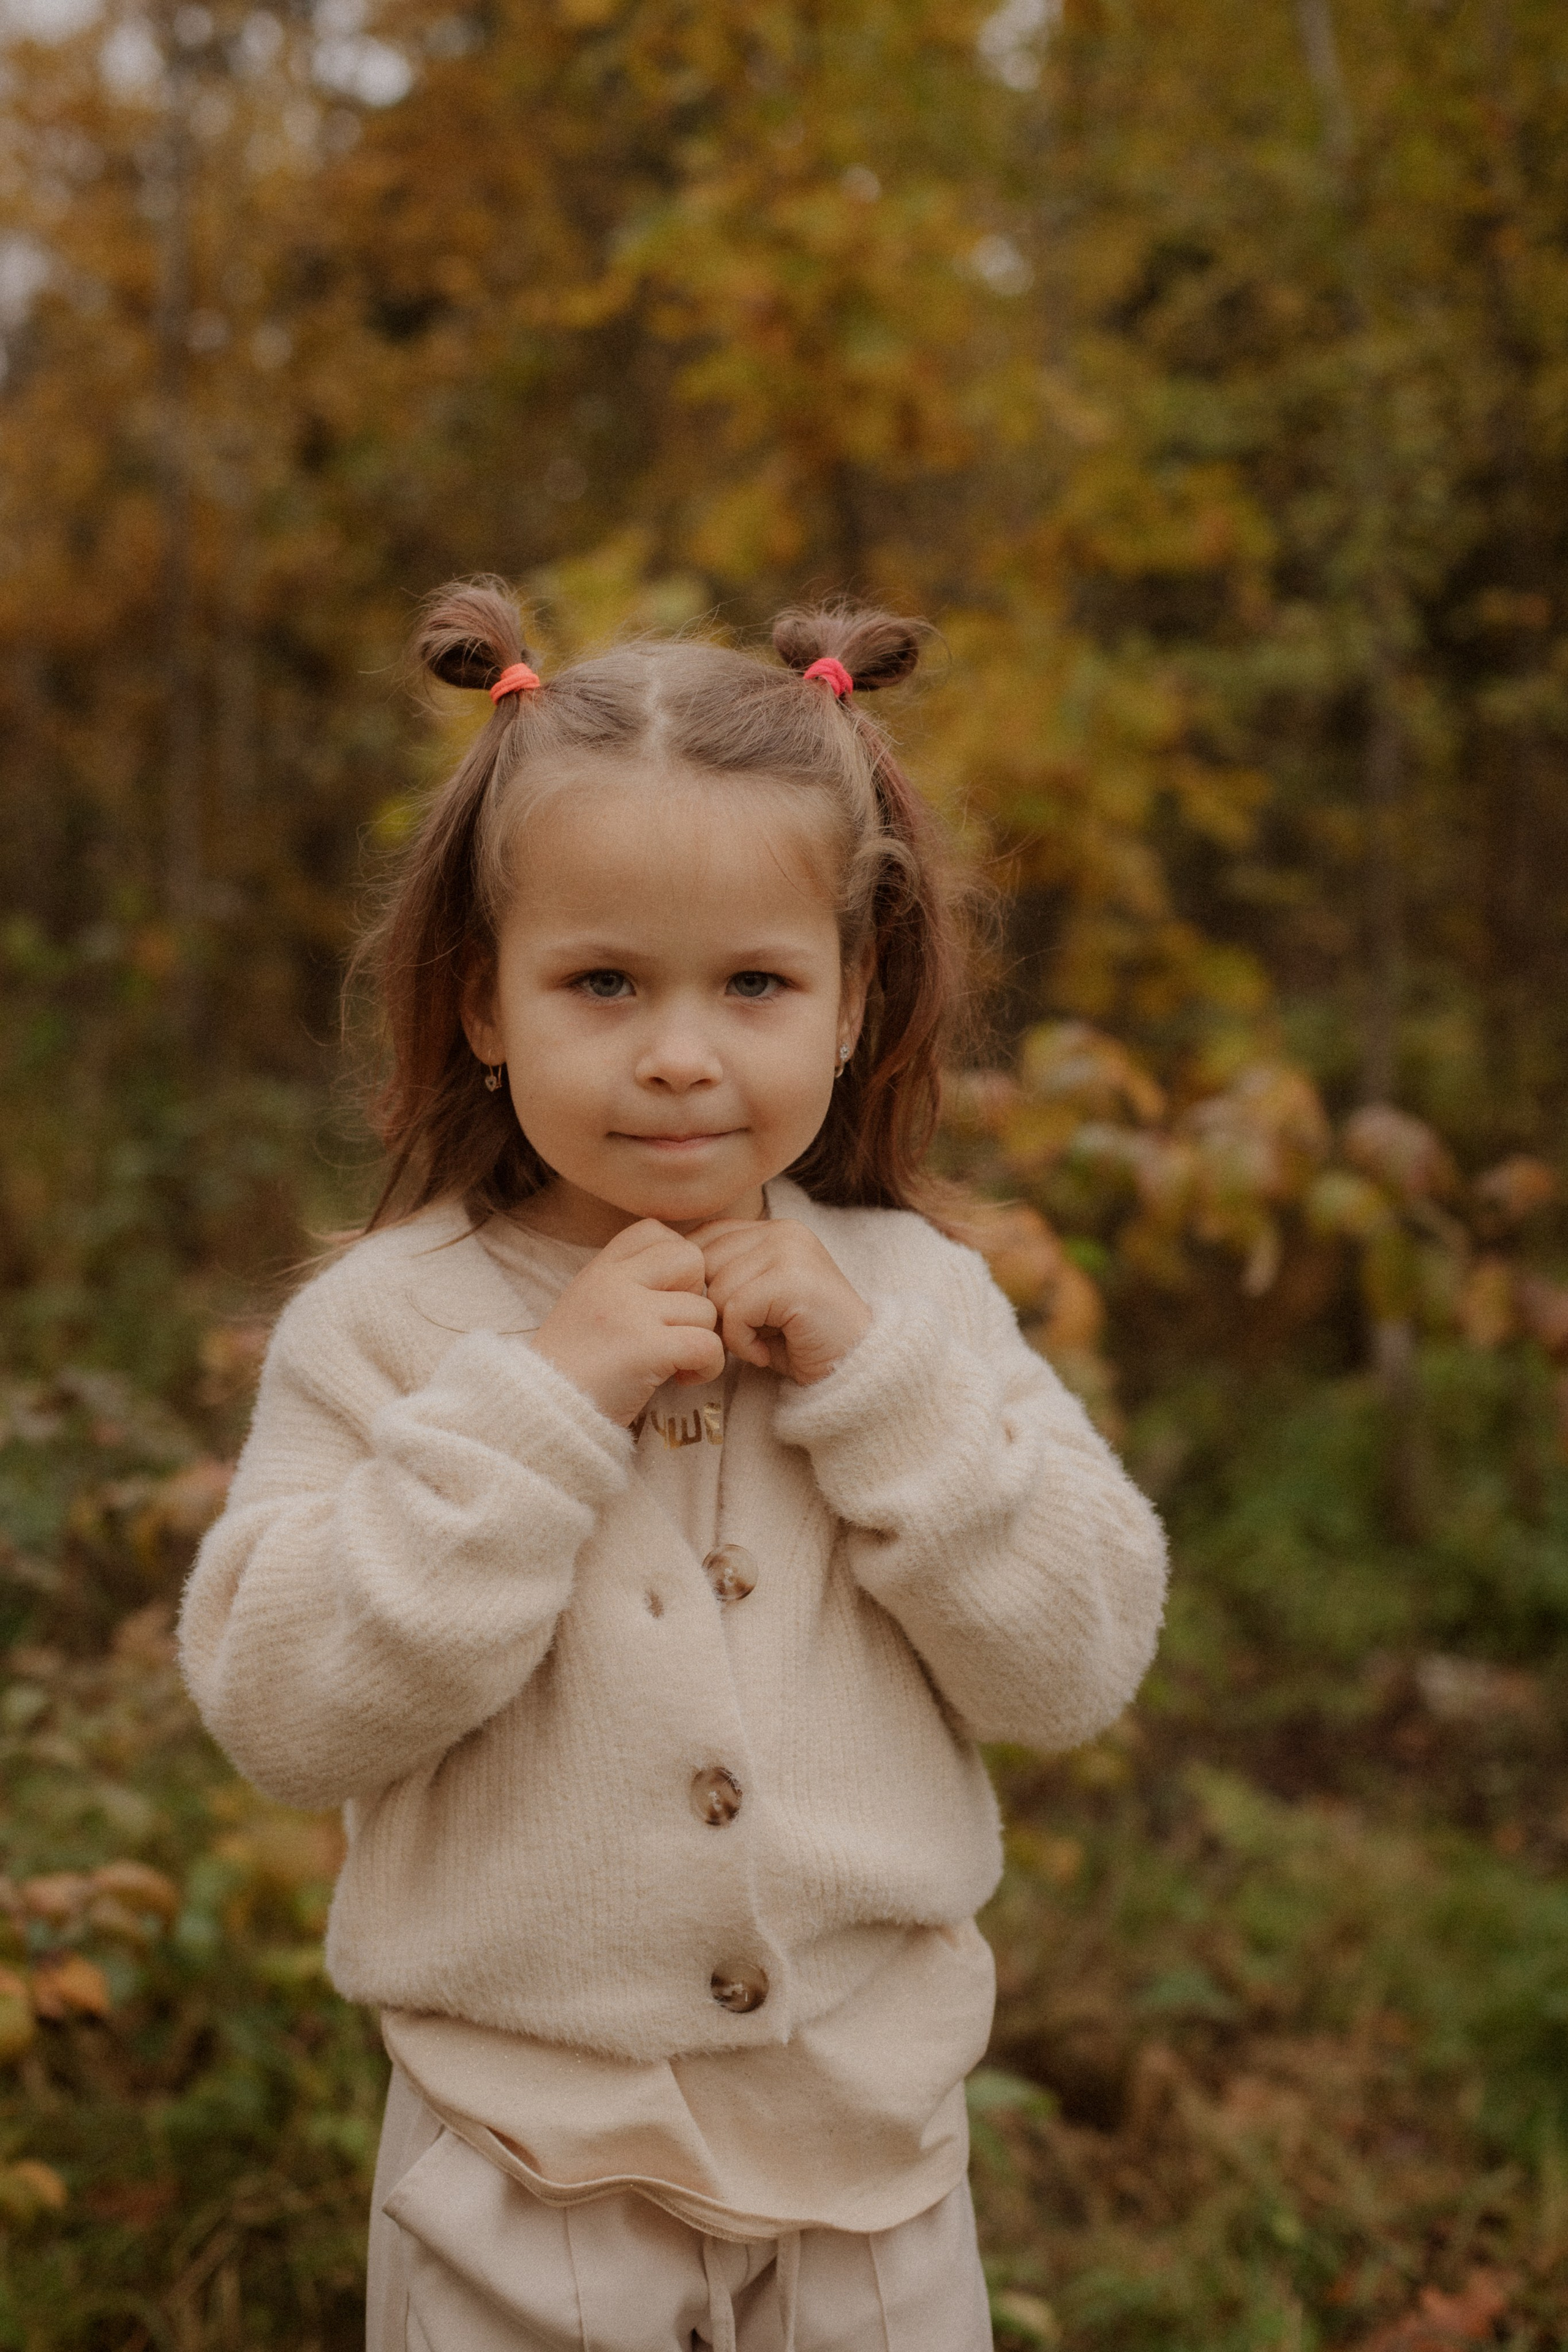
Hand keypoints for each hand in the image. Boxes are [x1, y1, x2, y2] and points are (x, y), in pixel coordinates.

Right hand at [527, 1221, 724, 1424]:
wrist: (543, 1413)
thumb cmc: (573, 1372)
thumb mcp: (588, 1308)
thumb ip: (626, 1286)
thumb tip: (686, 1279)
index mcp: (600, 1270)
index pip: (654, 1230)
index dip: (673, 1263)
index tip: (662, 1299)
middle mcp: (614, 1282)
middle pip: (691, 1257)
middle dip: (695, 1295)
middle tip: (673, 1329)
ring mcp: (631, 1313)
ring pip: (705, 1309)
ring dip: (700, 1340)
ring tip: (671, 1364)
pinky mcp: (647, 1348)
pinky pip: (709, 1345)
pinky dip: (707, 1366)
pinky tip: (681, 1380)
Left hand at [692, 1218, 871, 1386]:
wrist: (852, 1370)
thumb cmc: (797, 1341)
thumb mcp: (754, 1300)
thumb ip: (724, 1277)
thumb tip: (672, 1280)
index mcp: (771, 1228)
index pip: (703, 1239)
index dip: (699, 1284)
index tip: (723, 1319)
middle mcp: (782, 1230)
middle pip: (703, 1264)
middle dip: (712, 1308)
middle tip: (740, 1337)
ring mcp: (790, 1251)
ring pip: (717, 1288)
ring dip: (730, 1330)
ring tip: (758, 1344)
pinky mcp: (793, 1279)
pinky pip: (736, 1309)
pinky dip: (742, 1341)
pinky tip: (765, 1352)